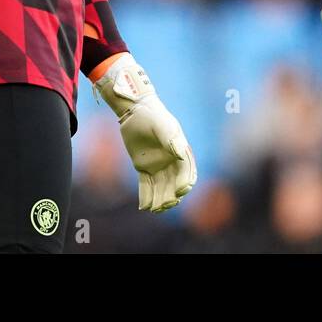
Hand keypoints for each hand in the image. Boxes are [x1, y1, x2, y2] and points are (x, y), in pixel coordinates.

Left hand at [94, 54, 196, 211]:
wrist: (135, 111)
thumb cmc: (153, 116)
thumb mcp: (163, 125)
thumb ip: (172, 140)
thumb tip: (181, 154)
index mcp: (181, 152)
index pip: (186, 172)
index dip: (184, 183)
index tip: (179, 192)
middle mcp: (171, 161)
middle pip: (173, 184)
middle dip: (171, 196)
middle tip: (165, 205)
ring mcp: (158, 166)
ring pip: (160, 187)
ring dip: (159, 199)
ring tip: (154, 210)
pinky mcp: (144, 167)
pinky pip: (146, 185)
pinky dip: (146, 196)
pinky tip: (144, 207)